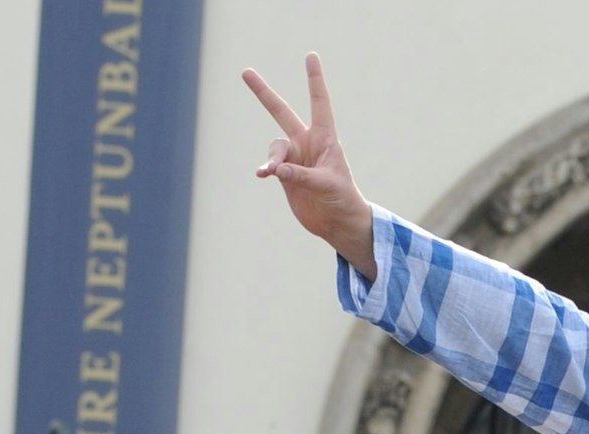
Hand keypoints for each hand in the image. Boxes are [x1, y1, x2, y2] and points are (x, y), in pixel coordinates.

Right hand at [243, 52, 375, 279]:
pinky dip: (265, 168)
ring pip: (274, 147)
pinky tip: (262, 175)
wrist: (337, 222)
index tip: (310, 56)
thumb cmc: (343, 199)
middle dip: (263, 93)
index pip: (319, 103)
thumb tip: (276, 169)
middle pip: (281, 112)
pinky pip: (269, 165)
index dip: (314, 80)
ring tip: (272, 173)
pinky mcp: (284, 174)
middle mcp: (307, 143)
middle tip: (245, 72)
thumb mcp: (327, 185)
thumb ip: (301, 175)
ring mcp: (294, 158)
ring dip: (272, 158)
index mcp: (325, 138)